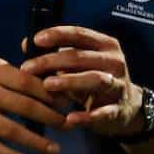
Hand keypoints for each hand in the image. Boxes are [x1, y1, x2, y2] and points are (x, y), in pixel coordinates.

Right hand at [0, 56, 66, 153]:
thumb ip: (11, 73)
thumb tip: (44, 82)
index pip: (29, 83)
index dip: (50, 94)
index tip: (67, 103)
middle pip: (25, 107)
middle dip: (50, 117)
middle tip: (69, 125)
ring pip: (10, 130)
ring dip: (35, 141)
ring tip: (54, 148)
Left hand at [20, 26, 145, 138]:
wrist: (127, 108)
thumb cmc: (94, 80)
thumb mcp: (80, 64)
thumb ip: (56, 54)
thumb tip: (26, 44)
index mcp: (105, 45)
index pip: (80, 34)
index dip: (58, 35)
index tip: (36, 40)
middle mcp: (115, 61)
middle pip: (82, 57)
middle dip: (52, 61)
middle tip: (28, 68)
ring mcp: (119, 85)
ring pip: (95, 79)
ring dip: (70, 80)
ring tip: (47, 85)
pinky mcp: (119, 109)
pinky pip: (103, 112)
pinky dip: (86, 116)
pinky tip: (70, 119)